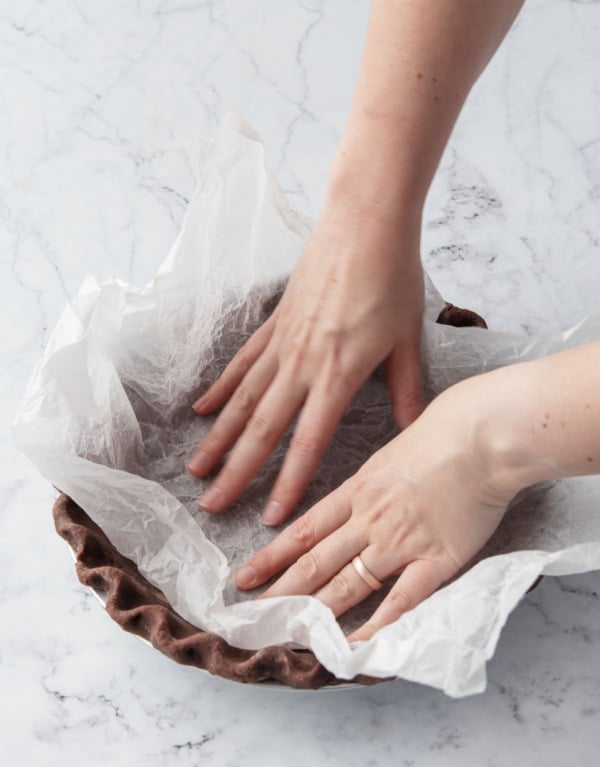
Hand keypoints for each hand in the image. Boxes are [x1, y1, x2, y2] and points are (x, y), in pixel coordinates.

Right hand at [188, 203, 424, 525]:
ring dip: (218, 439)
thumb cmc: (394, 276)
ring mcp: (282, 343)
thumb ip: (406, 390)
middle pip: (262, 429)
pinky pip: (242, 364)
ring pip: (242, 401)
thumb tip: (412, 431)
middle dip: (236, 473)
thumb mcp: (409, 339)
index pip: (309, 441)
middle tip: (210, 506)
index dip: (289, 483)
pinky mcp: (274, 323)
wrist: (366, 219)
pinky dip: (221, 389)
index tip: (270, 517)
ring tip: (196, 470)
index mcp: (339, 374)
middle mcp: (302, 364)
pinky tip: (202, 411)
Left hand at [233, 378, 515, 640]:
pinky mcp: (435, 559)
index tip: (246, 575)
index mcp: (358, 489)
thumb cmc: (447, 429)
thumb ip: (375, 476)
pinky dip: (375, 625)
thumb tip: (368, 485)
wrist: (484, 434)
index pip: (304, 530)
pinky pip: (400, 600)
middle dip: (282, 591)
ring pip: (347, 583)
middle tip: (253, 614)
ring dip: (315, 611)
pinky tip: (355, 644)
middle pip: (315, 561)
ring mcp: (400, 541)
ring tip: (289, 633)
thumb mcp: (394, 448)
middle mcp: (369, 519)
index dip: (273, 556)